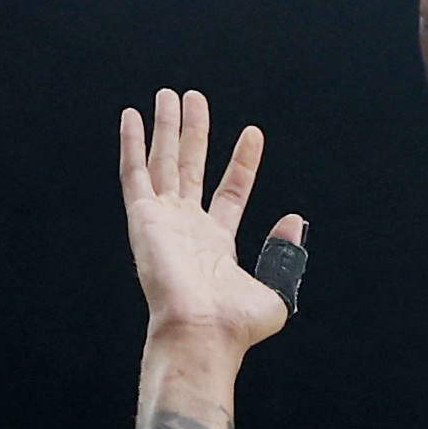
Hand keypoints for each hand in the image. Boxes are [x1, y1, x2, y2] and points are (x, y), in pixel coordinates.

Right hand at [119, 89, 304, 356]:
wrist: (202, 333)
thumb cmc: (235, 325)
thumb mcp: (277, 289)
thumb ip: (286, 254)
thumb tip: (295, 221)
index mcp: (216, 244)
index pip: (230, 191)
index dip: (242, 162)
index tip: (252, 133)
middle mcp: (187, 228)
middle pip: (191, 168)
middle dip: (193, 133)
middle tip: (194, 99)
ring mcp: (164, 221)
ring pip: (163, 162)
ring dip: (165, 128)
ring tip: (169, 95)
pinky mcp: (143, 218)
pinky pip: (135, 172)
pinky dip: (132, 144)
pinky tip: (132, 116)